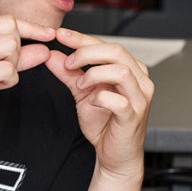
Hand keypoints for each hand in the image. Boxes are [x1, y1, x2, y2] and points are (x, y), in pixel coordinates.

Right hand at [0, 16, 54, 136]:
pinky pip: (7, 68)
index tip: (49, 34)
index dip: (31, 28)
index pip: (6, 19)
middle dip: (17, 50)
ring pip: (10, 45)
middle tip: (3, 69)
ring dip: (12, 65)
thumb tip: (45, 48)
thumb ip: (15, 56)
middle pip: (10, 29)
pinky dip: (10, 80)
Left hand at [44, 28, 153, 179]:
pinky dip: (100, 97)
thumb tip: (52, 54)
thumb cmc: (106, 124)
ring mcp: (139, 99)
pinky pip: (118, 100)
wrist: (115, 155)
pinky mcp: (133, 116)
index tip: (61, 35)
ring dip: (94, 74)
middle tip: (67, 62)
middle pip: (116, 52)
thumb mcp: (82, 93)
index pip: (107, 45)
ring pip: (121, 71)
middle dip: (86, 53)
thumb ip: (68, 73)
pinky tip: (92, 101)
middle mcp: (140, 81)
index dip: (82, 39)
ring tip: (80, 84)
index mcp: (131, 70)